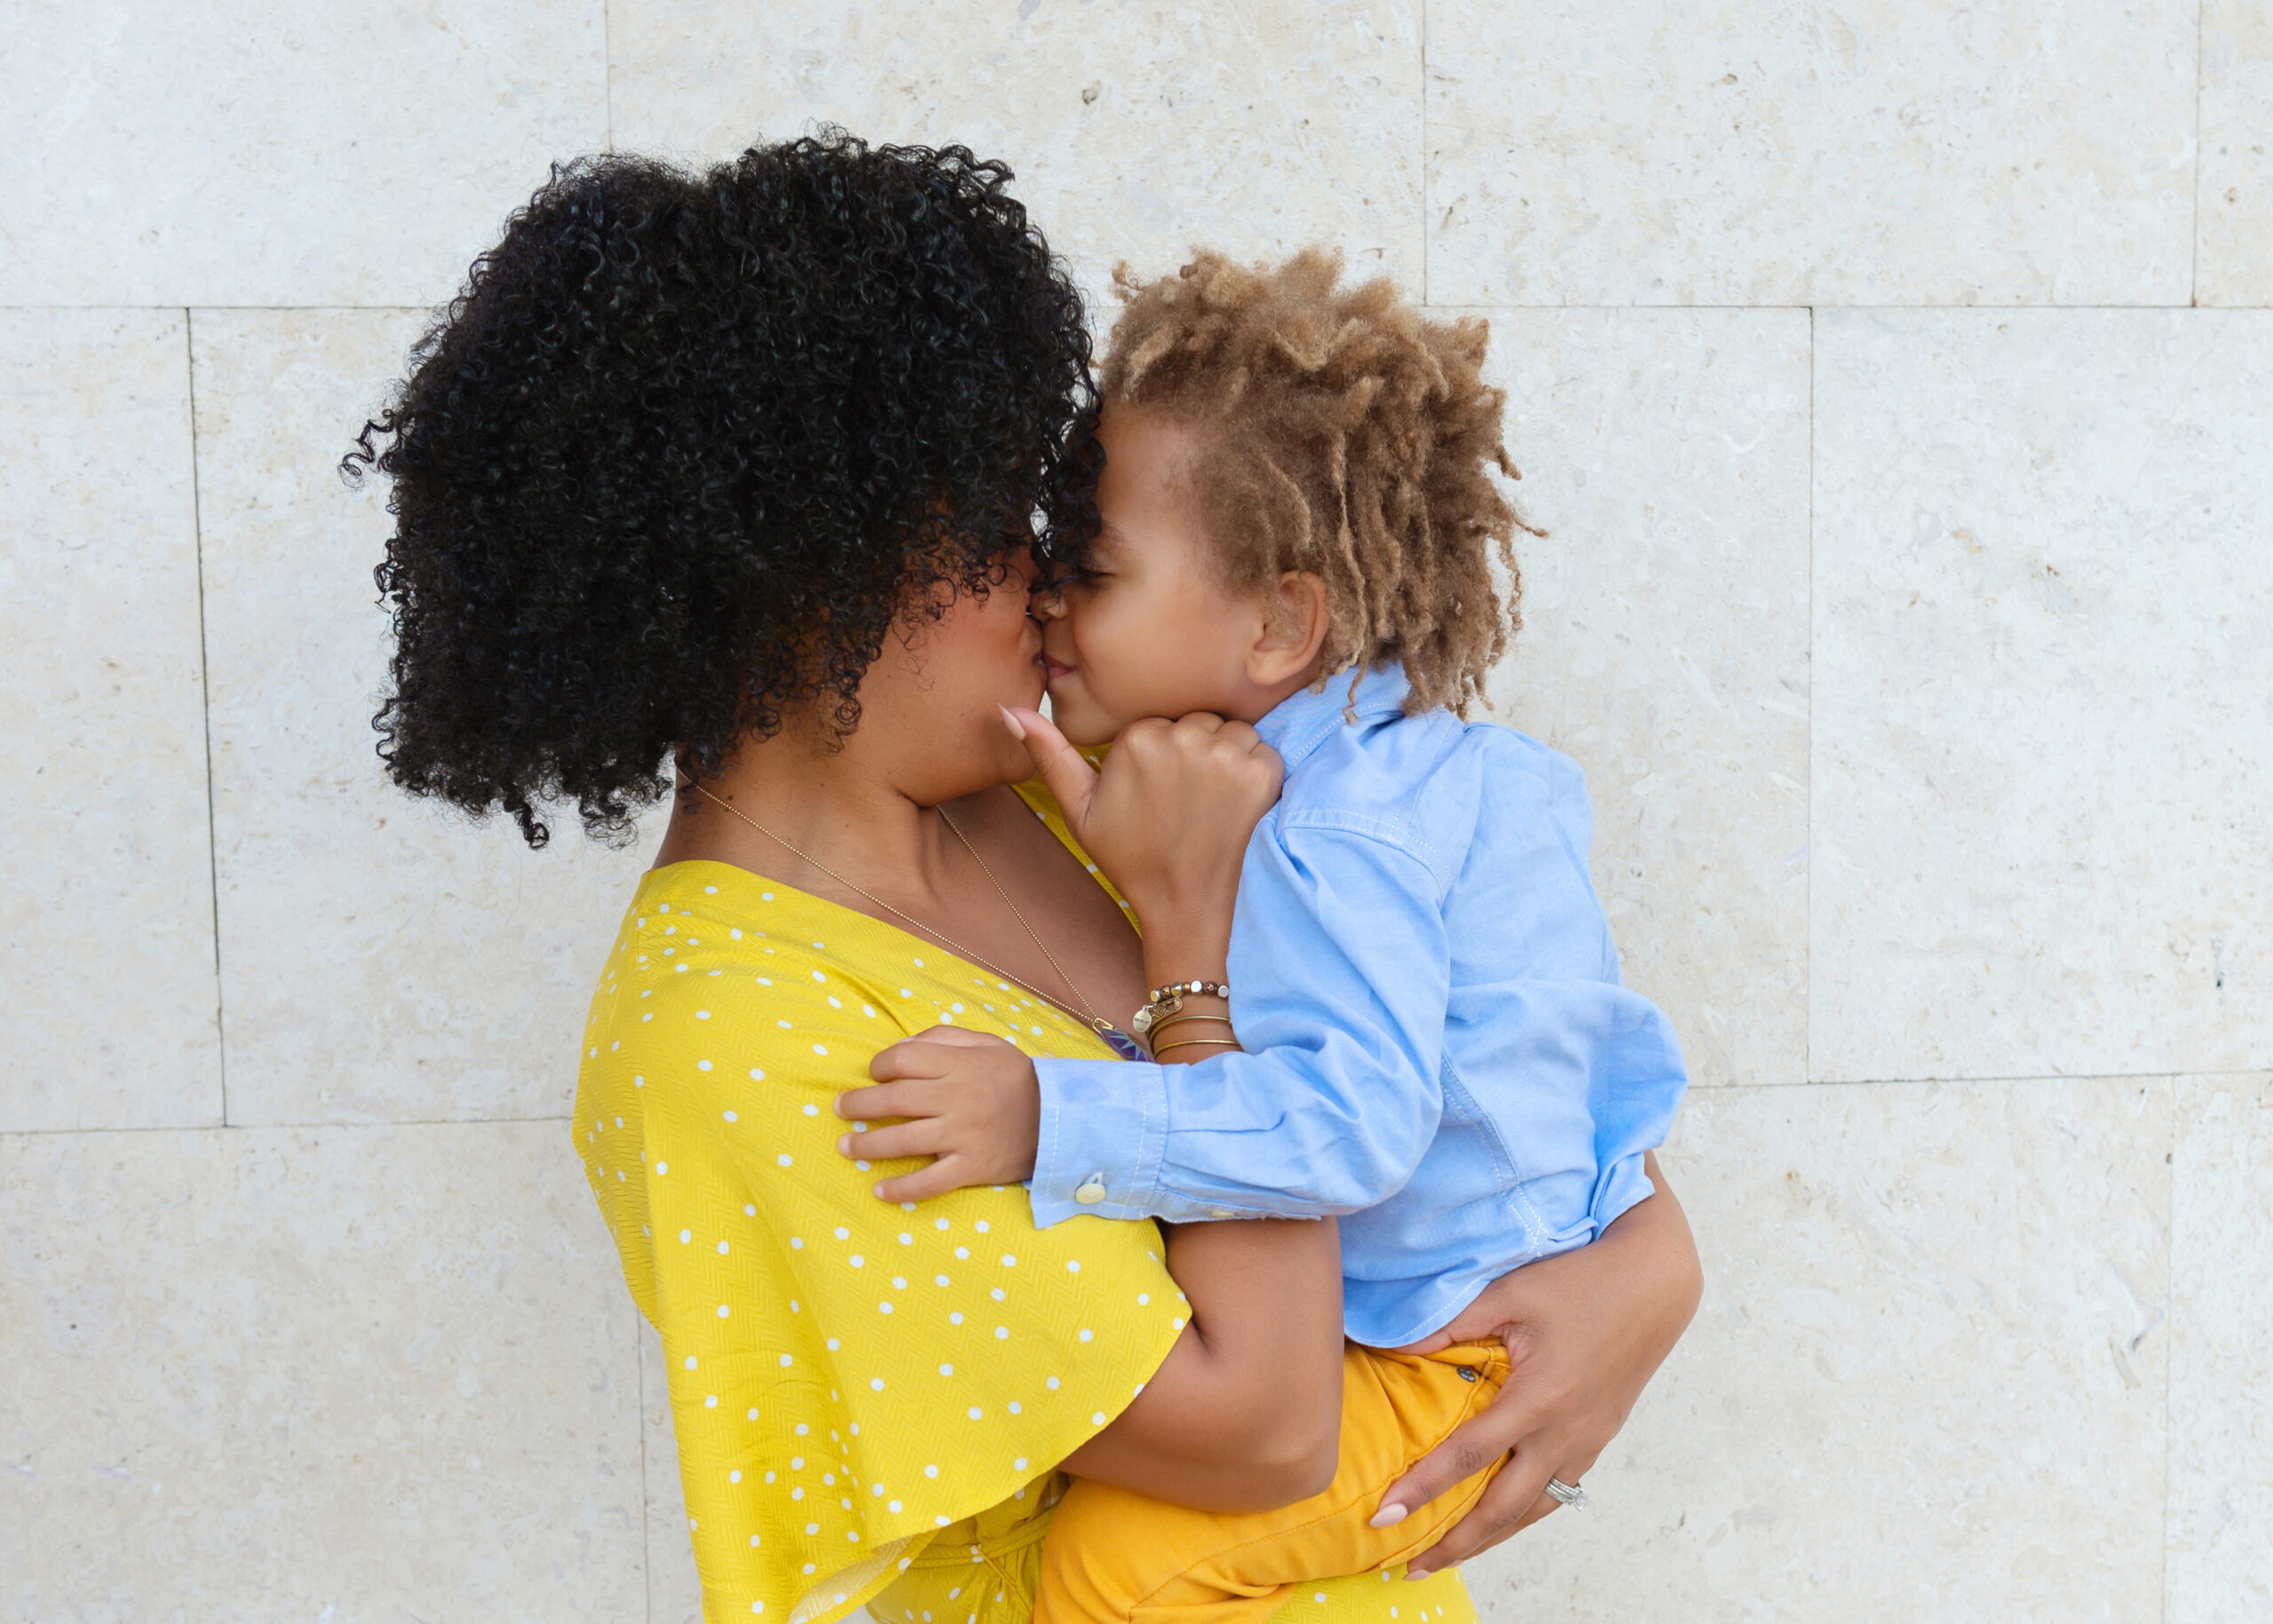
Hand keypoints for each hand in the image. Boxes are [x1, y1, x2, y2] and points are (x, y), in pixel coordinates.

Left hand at [835, 1025, 1041, 1200]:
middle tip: (840, 1108)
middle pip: (894, 1100)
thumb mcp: (986, 1044)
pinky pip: (931, 1182)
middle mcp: (958, 1099)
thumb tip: (899, 1048)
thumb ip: (943, 1039)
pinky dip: (902, 1189)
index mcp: (960, 1065)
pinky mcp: (973, 1167)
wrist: (1061, 1119)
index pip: (903, 1060)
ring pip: (904, 1141)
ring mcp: (964, 1135)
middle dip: (859, 1104)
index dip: (879, 1066)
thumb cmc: (1015, 1079)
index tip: (873, 1074)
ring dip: (867, 1145)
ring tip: (845, 1146)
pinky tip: (879, 1191)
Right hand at [1002, 705, 1281, 967]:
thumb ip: (1049, 753)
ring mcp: (1225, 755)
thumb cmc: (1130, 858)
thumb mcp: (1080, 809)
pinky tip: (1236, 807)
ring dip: (1228, 759)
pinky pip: (1265, 750)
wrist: (1183, 907)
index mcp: (1138, 739)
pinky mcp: (1260, 775)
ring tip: (1210, 804)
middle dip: (1195, 752)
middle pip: (1198, 721)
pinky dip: (1258, 773)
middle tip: (1185, 802)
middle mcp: (1182, 738)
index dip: (1161, 757)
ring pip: (1232, 731)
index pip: (1160, 723)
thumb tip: (1009, 708)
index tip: (1157, 795)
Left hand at [1373, 1158, 1701, 1574]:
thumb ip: (1451, 1324)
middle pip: (1502, 1509)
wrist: (1653, 1287)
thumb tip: (1394, 1347)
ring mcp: (1584, 1443)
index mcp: (1539, 1399)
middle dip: (1454, 1542)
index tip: (1385, 1515)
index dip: (1423, 1489)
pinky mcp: (1596, 1442)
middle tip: (1411, 1566)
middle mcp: (1564, 1434)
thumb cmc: (1580, 1283)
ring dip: (1487, 1539)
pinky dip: (1521, 1516)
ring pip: (1531, 1512)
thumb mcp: (1509, 1294)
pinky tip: (1497, 1522)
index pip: (1468, 1457)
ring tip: (1446, 1556)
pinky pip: (1555, 1494)